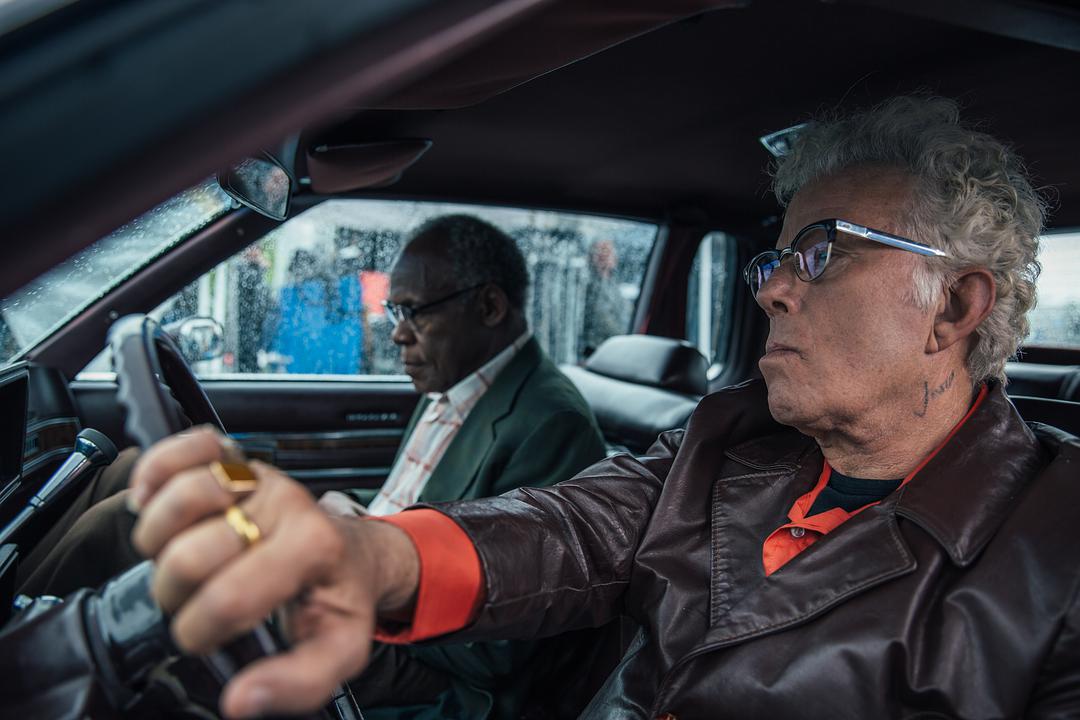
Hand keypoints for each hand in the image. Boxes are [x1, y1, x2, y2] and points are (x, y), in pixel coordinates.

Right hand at [129, 426, 419, 718]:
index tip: (206, 638)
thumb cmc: (336, 597)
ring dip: (159, 538)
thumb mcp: (338, 648)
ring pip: (179, 496)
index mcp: (312, 548)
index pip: (229, 598)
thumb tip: (241, 700)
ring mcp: (258, 477)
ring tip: (177, 558)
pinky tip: (156, 503)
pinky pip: (187, 445)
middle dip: (175, 594)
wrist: (349, 553)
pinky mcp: (236, 458)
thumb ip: (298, 682)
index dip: (201, 632)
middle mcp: (284, 504)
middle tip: (192, 602)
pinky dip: (157, 471)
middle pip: (190, 554)